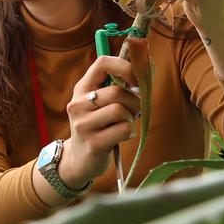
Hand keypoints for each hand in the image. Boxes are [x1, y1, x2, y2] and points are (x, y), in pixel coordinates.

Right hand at [57, 55, 140, 187]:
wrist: (78, 159)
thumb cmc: (97, 126)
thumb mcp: (98, 103)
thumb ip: (115, 86)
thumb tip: (145, 71)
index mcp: (81, 89)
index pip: (102, 63)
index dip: (125, 67)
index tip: (135, 80)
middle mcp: (78, 104)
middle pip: (117, 92)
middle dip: (134, 101)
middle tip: (133, 111)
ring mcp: (83, 125)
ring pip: (120, 110)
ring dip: (131, 117)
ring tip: (125, 123)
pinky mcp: (94, 143)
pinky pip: (124, 129)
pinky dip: (130, 132)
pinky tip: (122, 136)